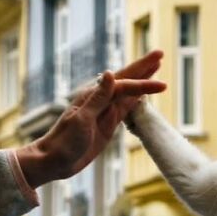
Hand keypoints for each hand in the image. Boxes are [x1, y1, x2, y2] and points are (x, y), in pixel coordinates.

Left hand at [16, 51, 165, 186]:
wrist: (55, 161)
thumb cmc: (64, 142)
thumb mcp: (82, 119)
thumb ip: (98, 98)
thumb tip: (110, 73)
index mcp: (94, 96)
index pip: (123, 85)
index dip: (143, 80)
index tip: (161, 81)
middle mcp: (101, 100)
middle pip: (127, 81)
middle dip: (143, 68)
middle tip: (160, 55)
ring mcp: (105, 112)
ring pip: (128, 92)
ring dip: (142, 81)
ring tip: (156, 68)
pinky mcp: (107, 124)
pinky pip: (125, 108)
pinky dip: (136, 99)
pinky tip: (142, 94)